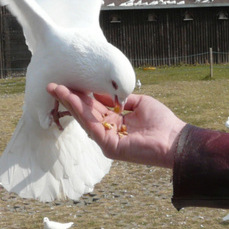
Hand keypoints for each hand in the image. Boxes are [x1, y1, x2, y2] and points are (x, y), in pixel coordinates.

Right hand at [47, 83, 185, 167]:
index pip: (95, 107)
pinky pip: (92, 126)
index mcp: (117, 121)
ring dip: (71, 103)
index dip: (83, 94)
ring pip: (85, 119)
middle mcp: (110, 131)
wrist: (175, 139)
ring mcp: (108, 140)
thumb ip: (121, 98)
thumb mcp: (138, 103)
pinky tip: (72, 99)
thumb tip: (104, 91)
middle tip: (53, 85)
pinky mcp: (110, 146)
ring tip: (57, 89)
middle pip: (86, 112)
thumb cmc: (161, 122)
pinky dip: (81, 112)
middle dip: (70, 98)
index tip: (70, 82)